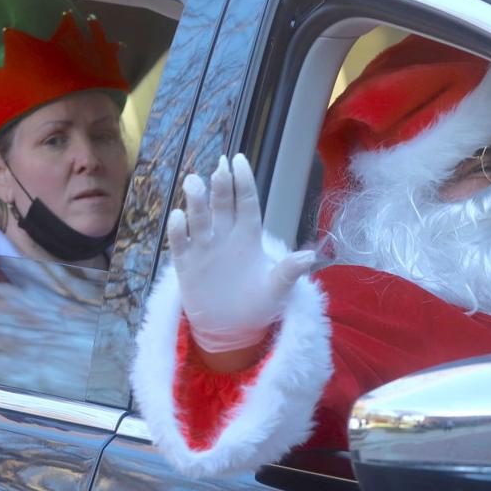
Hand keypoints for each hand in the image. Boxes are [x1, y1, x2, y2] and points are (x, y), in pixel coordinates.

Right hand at [168, 153, 314, 354]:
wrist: (231, 330)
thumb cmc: (257, 305)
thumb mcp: (278, 290)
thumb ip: (289, 271)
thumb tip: (311, 256)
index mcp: (249, 235)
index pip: (247, 202)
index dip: (243, 181)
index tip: (239, 160)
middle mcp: (225, 235)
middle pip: (222, 204)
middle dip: (220, 185)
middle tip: (219, 167)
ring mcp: (204, 247)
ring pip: (199, 217)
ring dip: (196, 200)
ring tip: (194, 182)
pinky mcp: (186, 263)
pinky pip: (180, 242)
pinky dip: (179, 230)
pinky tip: (179, 218)